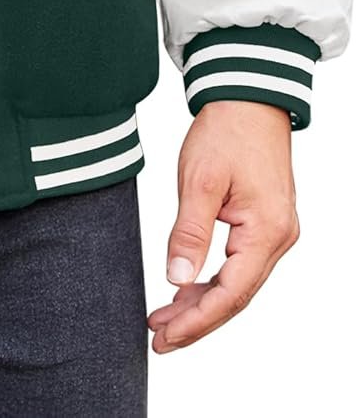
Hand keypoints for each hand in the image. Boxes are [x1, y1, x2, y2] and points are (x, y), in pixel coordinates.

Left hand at [147, 99, 298, 351]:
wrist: (248, 98)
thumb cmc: (227, 131)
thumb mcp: (199, 181)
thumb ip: (189, 233)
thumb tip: (176, 279)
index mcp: (267, 232)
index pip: (230, 294)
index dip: (196, 321)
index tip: (165, 337)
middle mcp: (278, 238)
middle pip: (236, 296)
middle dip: (196, 320)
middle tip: (158, 338)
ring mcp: (273, 232)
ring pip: (237, 283)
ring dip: (201, 302)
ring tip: (163, 319)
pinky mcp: (263, 223)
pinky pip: (238, 265)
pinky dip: (212, 280)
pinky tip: (185, 289)